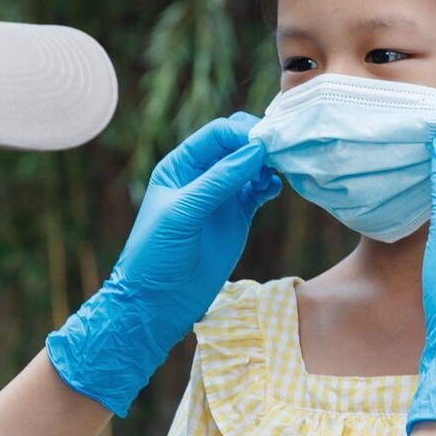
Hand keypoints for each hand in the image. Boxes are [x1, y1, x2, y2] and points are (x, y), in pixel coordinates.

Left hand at [45, 114, 280, 415]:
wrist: (158, 301)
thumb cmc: (157, 254)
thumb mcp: (184, 213)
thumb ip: (219, 181)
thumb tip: (257, 149)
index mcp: (180, 165)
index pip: (217, 134)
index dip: (241, 133)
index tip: (264, 143)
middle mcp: (202, 175)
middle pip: (238, 144)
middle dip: (259, 144)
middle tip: (279, 153)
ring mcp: (222, 196)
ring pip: (253, 166)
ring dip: (268, 164)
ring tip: (278, 172)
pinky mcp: (238, 216)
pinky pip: (259, 190)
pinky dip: (270, 185)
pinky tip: (275, 188)